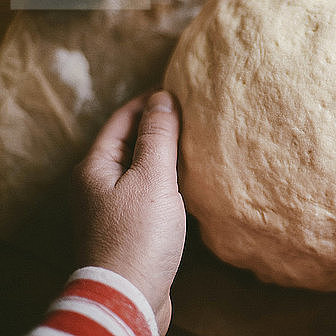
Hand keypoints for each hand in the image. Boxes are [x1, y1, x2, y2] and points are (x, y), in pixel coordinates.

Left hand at [71, 90, 184, 334]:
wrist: (128, 297)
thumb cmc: (138, 237)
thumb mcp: (152, 179)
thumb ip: (158, 136)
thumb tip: (163, 98)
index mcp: (94, 167)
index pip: (122, 119)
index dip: (148, 101)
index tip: (177, 90)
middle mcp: (96, 184)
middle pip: (127, 142)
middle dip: (155, 126)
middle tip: (189, 113)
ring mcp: (110, 207)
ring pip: (137, 168)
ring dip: (160, 153)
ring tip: (191, 141)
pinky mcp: (126, 227)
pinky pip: (144, 190)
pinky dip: (162, 179)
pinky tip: (183, 179)